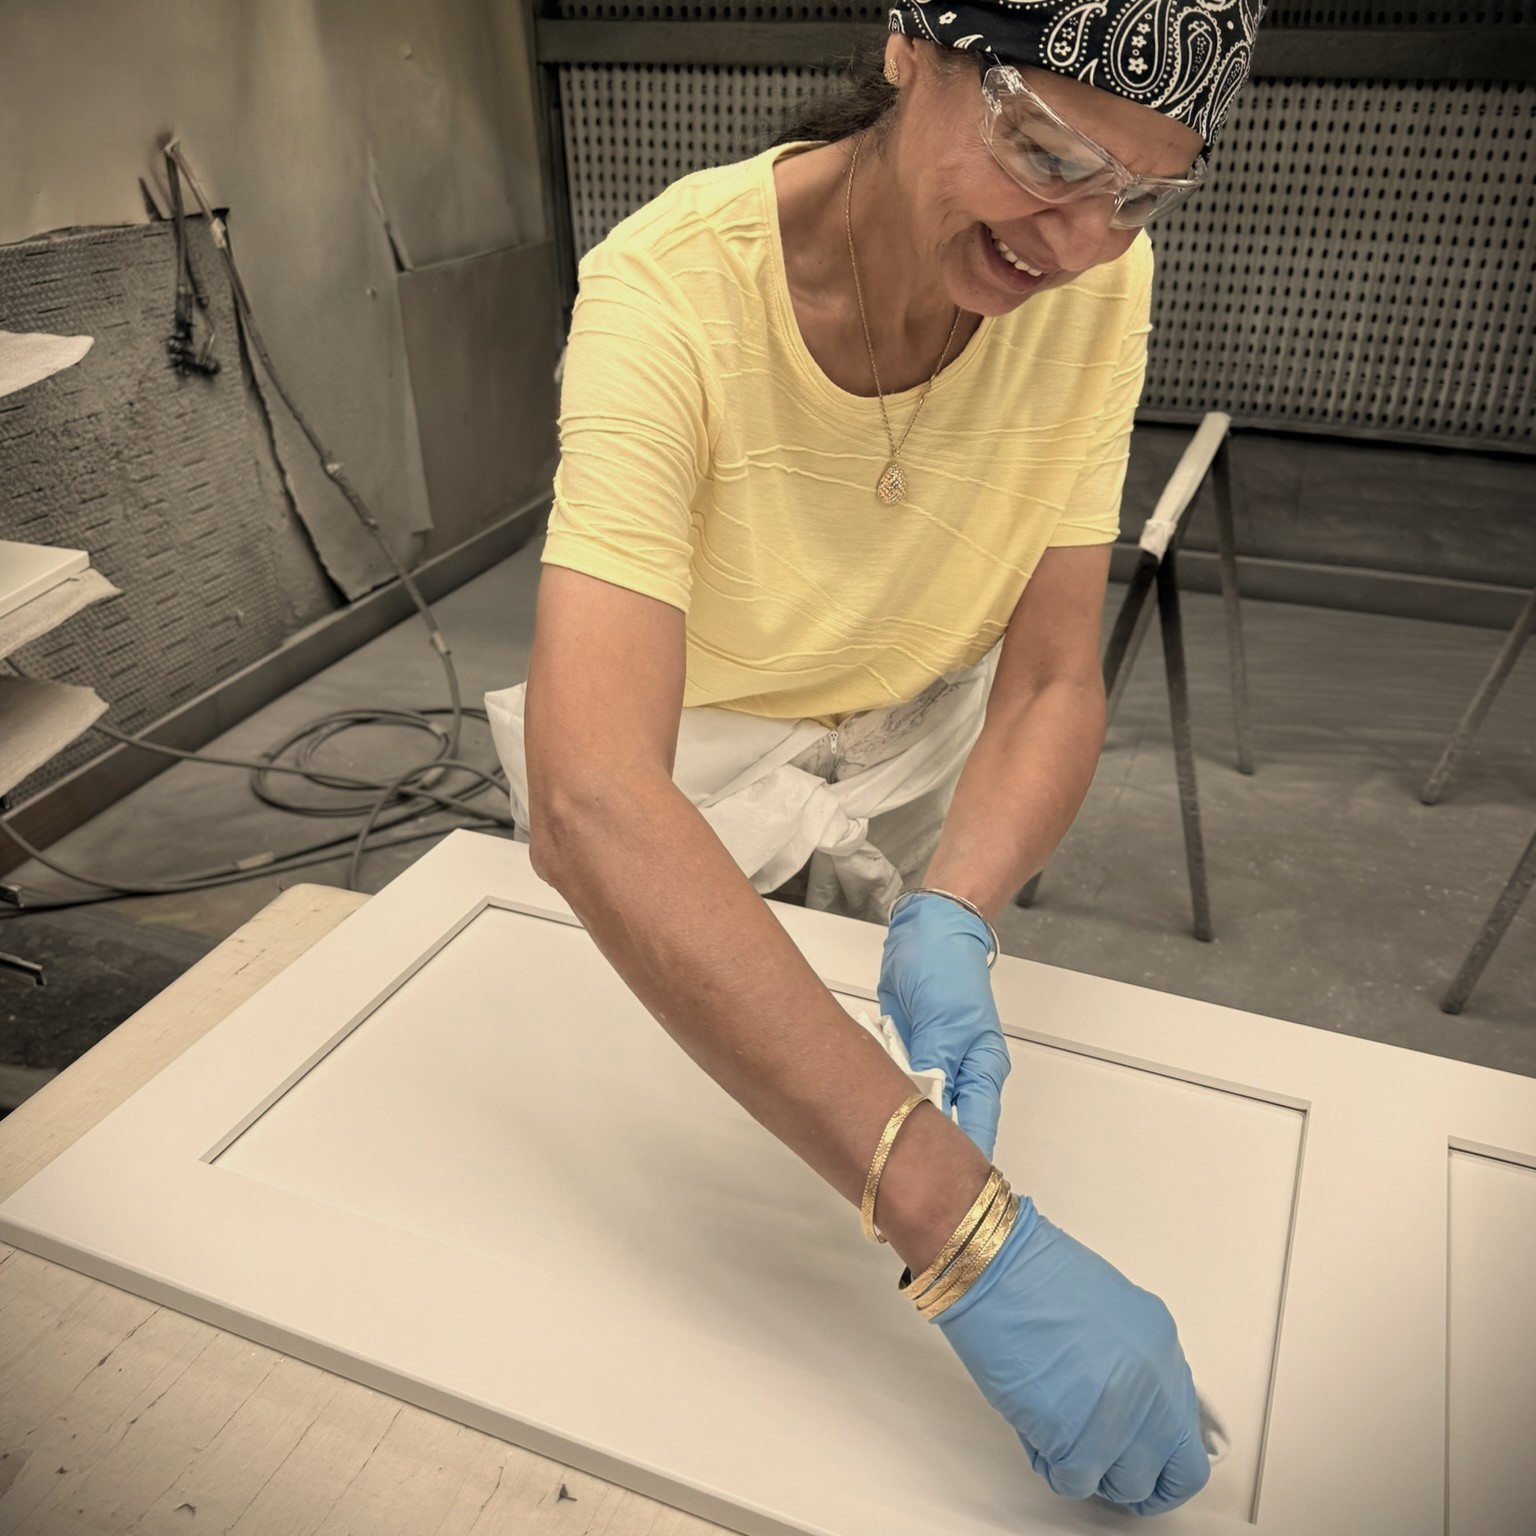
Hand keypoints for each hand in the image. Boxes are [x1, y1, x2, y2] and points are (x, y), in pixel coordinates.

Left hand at [878, 892, 1009, 1157]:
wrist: (925, 930)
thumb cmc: (947, 967)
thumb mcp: (943, 1020)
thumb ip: (934, 1066)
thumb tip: (926, 1108)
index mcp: (982, 1070)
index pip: (976, 1130)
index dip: (959, 1164)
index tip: (940, 1193)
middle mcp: (959, 1072)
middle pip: (942, 1124)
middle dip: (917, 1146)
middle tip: (890, 1170)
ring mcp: (931, 1062)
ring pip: (912, 1104)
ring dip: (893, 1113)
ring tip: (871, 1139)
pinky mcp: (907, 1049)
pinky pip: (893, 1080)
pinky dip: (879, 1086)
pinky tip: (861, 1099)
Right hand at [937, 1198, 1211, 1516]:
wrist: (992, 1265)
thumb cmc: (1031, 1274)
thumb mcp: (1109, 1313)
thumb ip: (1131, 1364)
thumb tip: (1128, 1408)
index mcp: (1162, 1346)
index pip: (1188, 1433)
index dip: (1163, 1458)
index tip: (1147, 1464)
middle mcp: (1153, 1384)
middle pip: (1173, 1471)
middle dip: (1138, 1480)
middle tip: (1107, 1471)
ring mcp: (1121, 1414)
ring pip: (1126, 1483)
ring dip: (1093, 1471)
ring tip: (1062, 1439)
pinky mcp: (1078, 1437)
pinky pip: (1074, 1481)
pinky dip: (1053, 1466)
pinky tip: (1037, 1434)